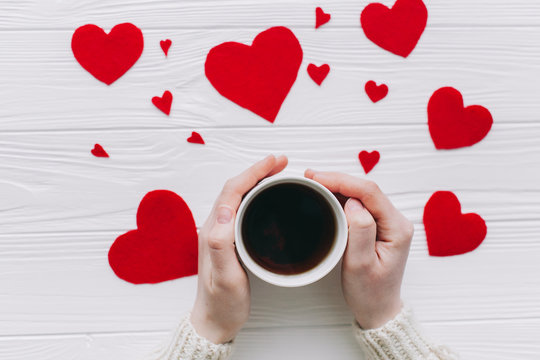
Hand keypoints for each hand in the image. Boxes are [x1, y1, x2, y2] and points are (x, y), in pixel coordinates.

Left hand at [191, 155, 287, 343]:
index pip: (232, 191)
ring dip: (257, 180)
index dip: (253, 172)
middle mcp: (215, 227)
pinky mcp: (230, 240)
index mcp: (214, 231)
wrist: (215, 321)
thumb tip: (225, 210)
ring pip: (239, 196)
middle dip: (258, 170)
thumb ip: (221, 244)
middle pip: (236, 188)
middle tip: (281, 162)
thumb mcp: (225, 278)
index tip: (274, 162)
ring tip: (278, 173)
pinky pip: (243, 208)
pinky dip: (258, 196)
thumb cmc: (221, 303)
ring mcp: (222, 233)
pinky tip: (269, 198)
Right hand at [305, 170, 413, 328]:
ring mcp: (388, 223)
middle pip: (366, 189)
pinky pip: (360, 205)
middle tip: (310, 177)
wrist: (378, 310)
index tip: (318, 178)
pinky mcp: (378, 227)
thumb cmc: (370, 292)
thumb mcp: (360, 265)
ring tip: (314, 182)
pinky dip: (341, 197)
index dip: (342, 180)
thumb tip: (352, 202)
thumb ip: (359, 231)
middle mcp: (396, 221)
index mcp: (397, 228)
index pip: (370, 192)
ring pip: (362, 195)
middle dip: (338, 180)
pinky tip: (327, 194)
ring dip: (338, 186)